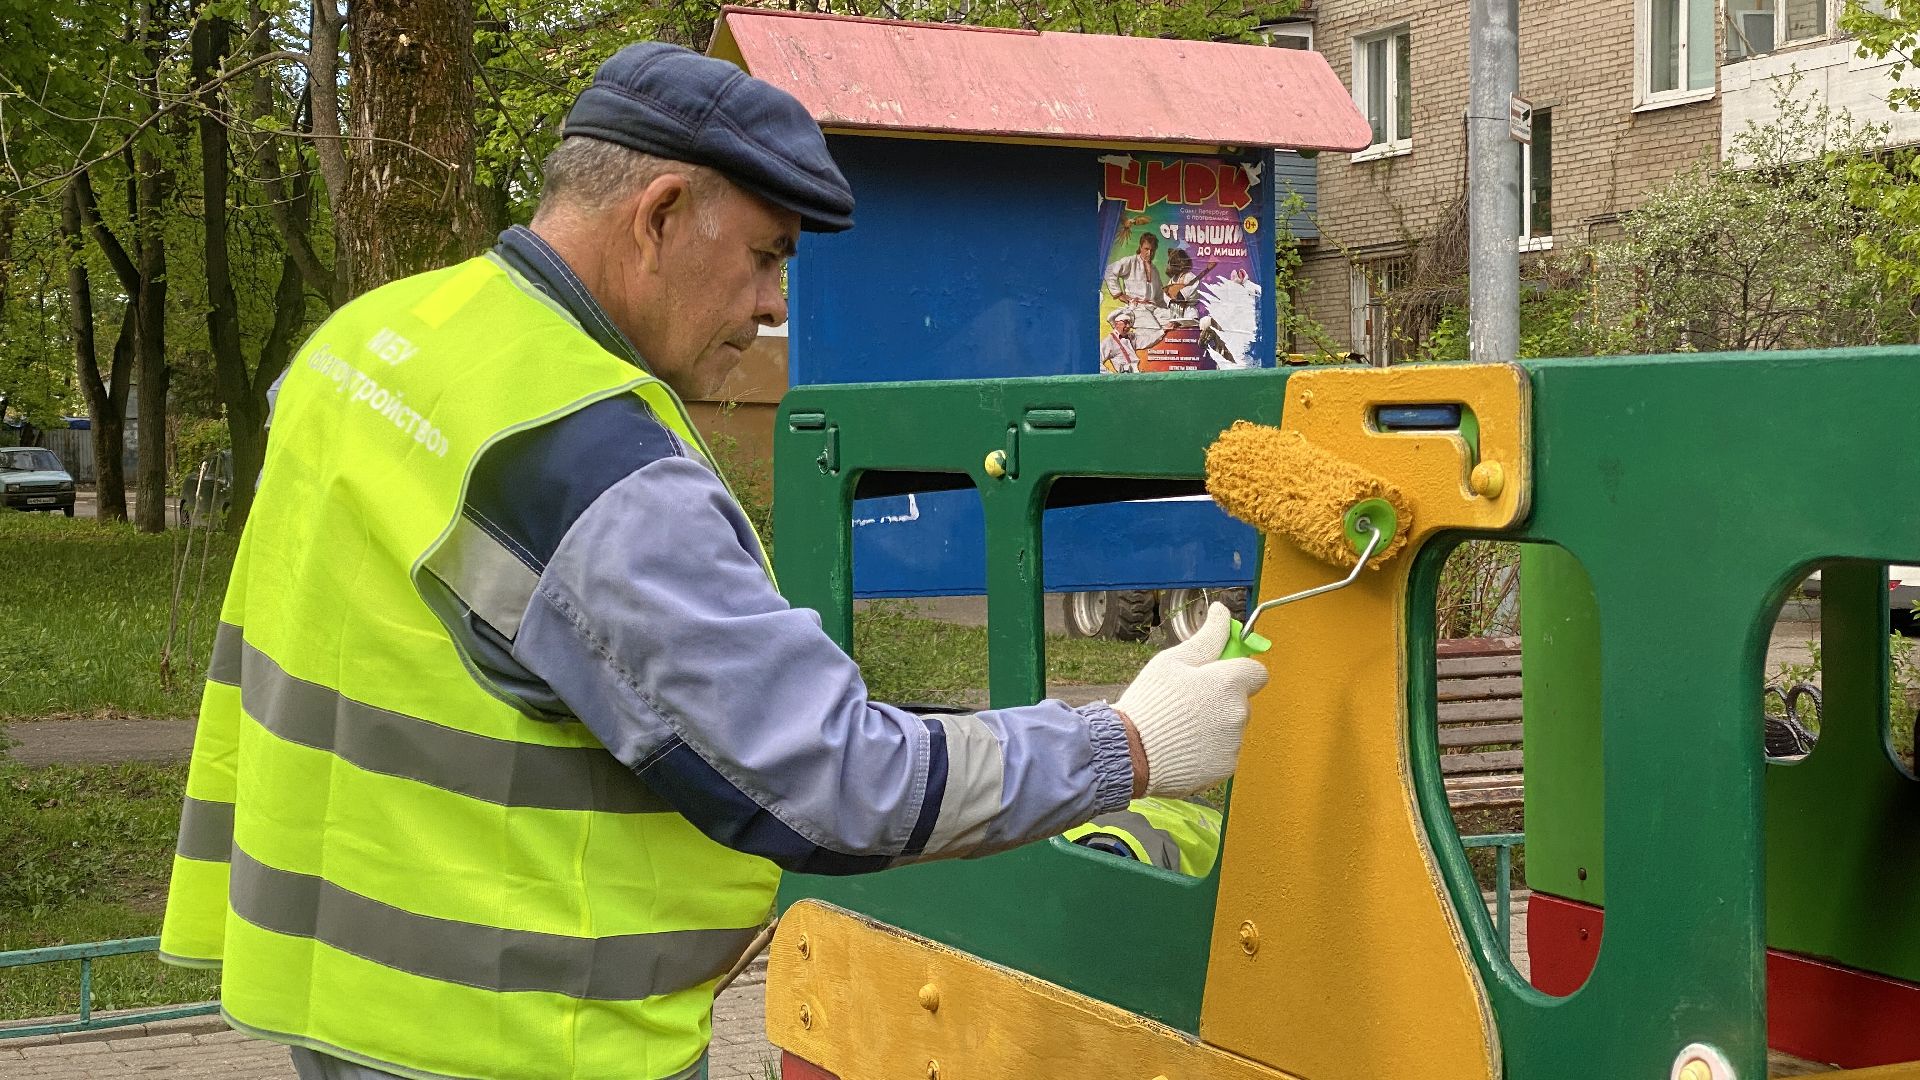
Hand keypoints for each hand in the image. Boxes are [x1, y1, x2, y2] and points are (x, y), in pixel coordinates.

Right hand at [1114, 603, 1268, 797]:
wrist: (1131, 753)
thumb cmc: (1149, 704)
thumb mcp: (1172, 661)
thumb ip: (1206, 637)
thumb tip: (1221, 612)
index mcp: (1228, 683)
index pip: (1256, 671)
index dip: (1237, 670)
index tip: (1218, 673)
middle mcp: (1238, 713)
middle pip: (1241, 700)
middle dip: (1220, 699)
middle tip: (1186, 703)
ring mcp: (1234, 743)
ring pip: (1231, 727)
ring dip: (1214, 725)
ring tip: (1180, 727)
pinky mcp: (1226, 767)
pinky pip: (1223, 752)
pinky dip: (1208, 750)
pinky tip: (1183, 747)